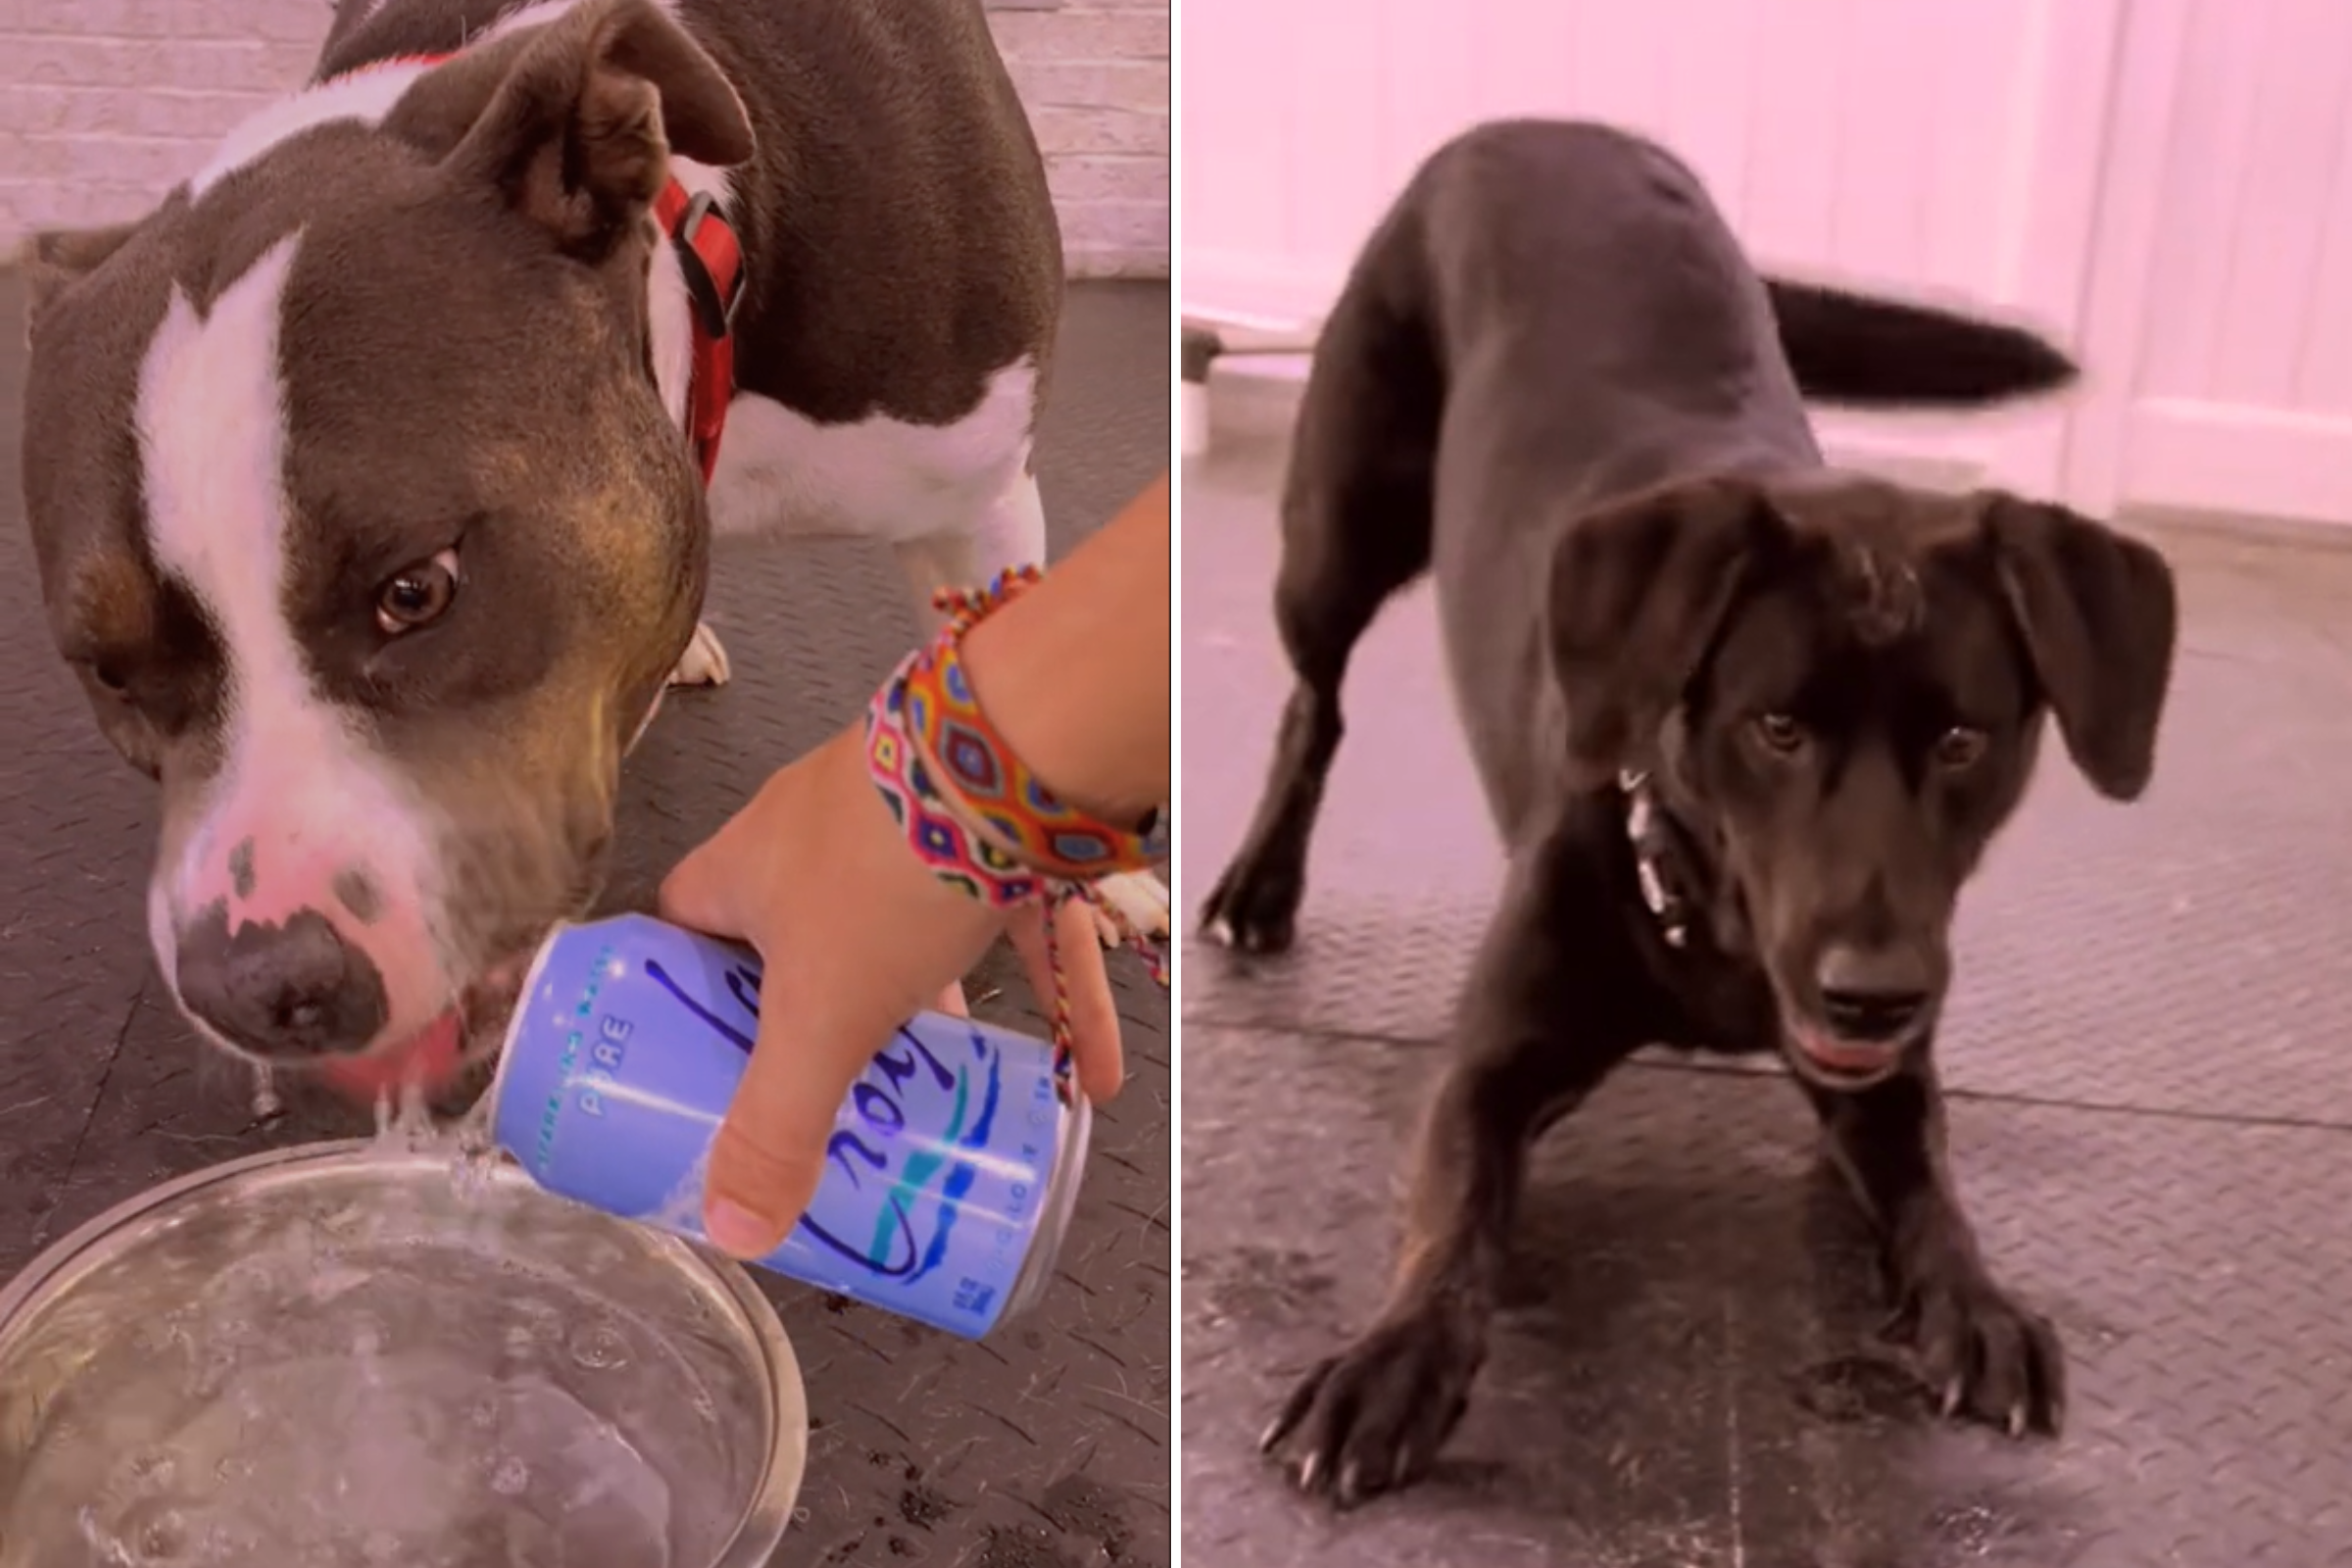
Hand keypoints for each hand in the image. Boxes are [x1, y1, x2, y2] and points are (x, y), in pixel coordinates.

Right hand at [658, 724, 1125, 1257]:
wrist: (1017, 752)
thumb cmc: (889, 864)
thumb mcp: (819, 1018)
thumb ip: (778, 1127)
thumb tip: (734, 1229)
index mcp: (748, 868)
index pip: (684, 929)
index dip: (680, 997)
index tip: (696, 1065)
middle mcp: (824, 838)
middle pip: (801, 941)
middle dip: (822, 1021)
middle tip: (834, 1098)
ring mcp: (918, 828)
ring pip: (917, 937)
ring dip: (939, 1016)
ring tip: (953, 1095)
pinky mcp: (1005, 835)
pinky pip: (1025, 933)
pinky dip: (1055, 1006)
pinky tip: (1093, 1078)